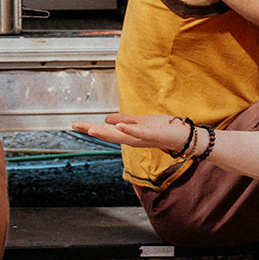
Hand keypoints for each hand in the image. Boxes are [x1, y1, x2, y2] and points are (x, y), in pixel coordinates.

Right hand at [72, 113, 193, 153]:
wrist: (184, 137)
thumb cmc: (163, 130)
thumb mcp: (140, 123)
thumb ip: (125, 121)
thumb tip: (107, 120)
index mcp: (129, 134)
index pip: (106, 131)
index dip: (90, 127)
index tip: (74, 124)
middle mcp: (133, 139)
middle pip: (109, 135)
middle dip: (92, 129)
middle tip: (75, 125)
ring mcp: (142, 138)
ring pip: (120, 136)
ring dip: (105, 132)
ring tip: (90, 128)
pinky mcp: (153, 136)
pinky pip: (139, 134)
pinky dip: (128, 130)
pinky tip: (118, 126)